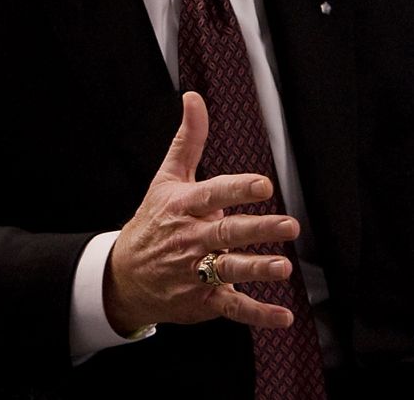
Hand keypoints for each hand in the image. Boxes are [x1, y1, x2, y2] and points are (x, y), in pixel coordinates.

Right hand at [103, 92, 298, 333]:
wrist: (123, 276)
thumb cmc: (154, 220)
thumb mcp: (167, 178)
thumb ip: (188, 139)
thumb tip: (194, 97)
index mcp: (184, 206)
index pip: (213, 194)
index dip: (238, 189)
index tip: (263, 184)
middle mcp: (190, 239)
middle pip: (226, 233)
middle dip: (258, 230)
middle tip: (290, 225)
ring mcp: (196, 272)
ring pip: (229, 270)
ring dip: (257, 269)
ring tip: (284, 268)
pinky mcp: (203, 301)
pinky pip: (233, 307)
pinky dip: (258, 315)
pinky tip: (284, 317)